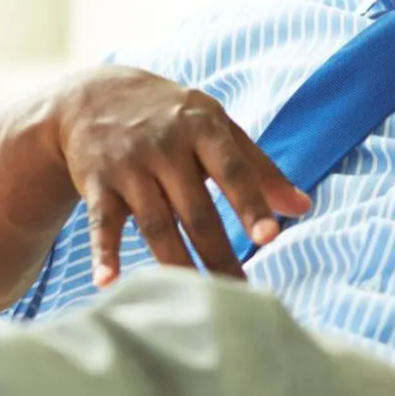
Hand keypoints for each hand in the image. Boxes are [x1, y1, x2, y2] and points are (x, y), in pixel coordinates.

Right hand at [48, 66, 311, 286]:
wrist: (92, 94)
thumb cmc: (169, 115)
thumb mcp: (215, 126)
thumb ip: (258, 167)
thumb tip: (302, 207)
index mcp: (201, 128)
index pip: (232, 170)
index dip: (251, 204)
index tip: (269, 237)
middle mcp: (164, 145)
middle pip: (196, 210)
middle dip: (218, 254)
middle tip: (239, 294)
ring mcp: (129, 165)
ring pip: (156, 224)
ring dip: (176, 264)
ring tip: (196, 301)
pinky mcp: (97, 184)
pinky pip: (102, 223)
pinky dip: (104, 253)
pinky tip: (108, 283)